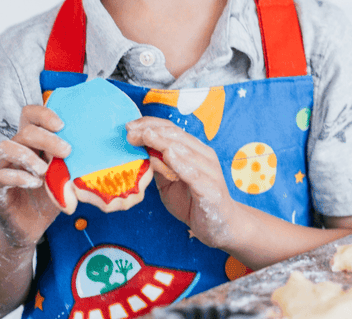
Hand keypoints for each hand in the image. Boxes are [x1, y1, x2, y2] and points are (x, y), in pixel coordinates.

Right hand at [0, 105, 70, 248]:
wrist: (30, 227)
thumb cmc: (49, 195)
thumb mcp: (64, 175)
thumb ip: (71, 161)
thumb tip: (93, 149)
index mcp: (31, 143)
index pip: (29, 115)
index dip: (43, 114)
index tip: (62, 125)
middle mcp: (14, 151)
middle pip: (24, 131)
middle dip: (47, 138)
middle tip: (66, 150)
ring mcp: (1, 168)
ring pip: (6, 147)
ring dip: (29, 156)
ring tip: (46, 170)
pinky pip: (0, 175)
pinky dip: (19, 177)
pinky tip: (35, 184)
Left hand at [126, 117, 237, 248]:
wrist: (222, 226)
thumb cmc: (194, 201)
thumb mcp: (169, 183)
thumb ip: (158, 167)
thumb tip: (140, 151)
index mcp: (195, 150)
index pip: (172, 130)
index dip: (151, 125)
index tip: (129, 126)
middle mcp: (204, 156)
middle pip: (176, 136)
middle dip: (151, 131)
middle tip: (130, 132)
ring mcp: (209, 171)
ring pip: (185, 151)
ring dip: (163, 142)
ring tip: (145, 136)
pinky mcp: (211, 189)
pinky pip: (194, 174)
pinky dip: (180, 163)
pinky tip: (168, 155)